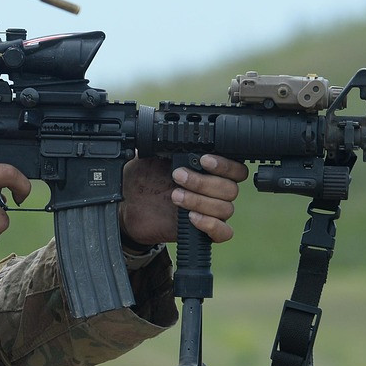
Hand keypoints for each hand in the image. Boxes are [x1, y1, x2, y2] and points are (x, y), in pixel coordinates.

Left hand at [118, 154, 247, 246]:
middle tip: (177, 177)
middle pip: (231, 189)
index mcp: (209, 171)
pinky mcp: (203, 231)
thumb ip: (164, 146)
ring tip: (175, 196)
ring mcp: (210, 211)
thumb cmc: (143, 179)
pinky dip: (210, 224)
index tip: (203, 161)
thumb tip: (167, 133)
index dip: (225, 165)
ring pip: (225, 209)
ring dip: (200, 201)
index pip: (236, 169)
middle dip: (203, 182)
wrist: (129, 206)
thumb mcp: (151, 158)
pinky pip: (223, 232)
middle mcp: (214, 190)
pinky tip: (191, 218)